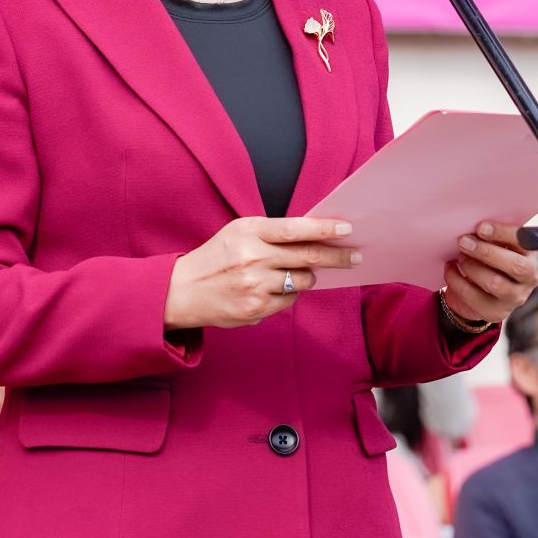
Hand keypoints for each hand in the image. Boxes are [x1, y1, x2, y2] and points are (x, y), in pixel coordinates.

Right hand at [166, 217, 360, 331]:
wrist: (183, 291)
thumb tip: (316, 237)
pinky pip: (289, 300)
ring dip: (307, 277)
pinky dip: (288, 293)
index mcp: (250, 231)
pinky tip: (271, 289)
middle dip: (336, 256)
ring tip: (292, 273)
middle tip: (355, 256)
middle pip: (308, 257)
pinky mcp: (257, 308)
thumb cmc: (217, 257)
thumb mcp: (239, 233)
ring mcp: (256, 285)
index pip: (296, 229)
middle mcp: (254, 257)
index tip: (347, 229)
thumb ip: (273, 233)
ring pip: (302, 281)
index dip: (325, 229)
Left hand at [442, 223, 537, 325]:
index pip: (525, 242)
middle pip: (514, 266)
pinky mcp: (497, 311)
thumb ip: (491, 236)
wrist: (480, 291)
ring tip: (460, 257)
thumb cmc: (489, 260)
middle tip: (464, 242)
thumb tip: (473, 226)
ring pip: (495, 283)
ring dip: (472, 267)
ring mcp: (515, 297)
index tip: (481, 227)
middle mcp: (529, 277)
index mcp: (530, 254)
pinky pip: (475, 297)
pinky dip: (457, 281)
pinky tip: (451, 270)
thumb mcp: (495, 244)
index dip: (503, 233)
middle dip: (485, 252)